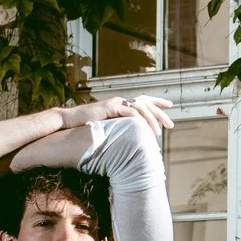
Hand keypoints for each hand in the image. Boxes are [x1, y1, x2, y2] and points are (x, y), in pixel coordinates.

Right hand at [61, 94, 175, 133]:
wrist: (70, 121)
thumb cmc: (86, 127)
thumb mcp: (107, 128)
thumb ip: (119, 130)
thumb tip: (130, 140)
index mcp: (121, 104)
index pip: (143, 100)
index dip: (157, 102)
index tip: (170, 106)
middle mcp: (121, 101)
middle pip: (146, 103)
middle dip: (160, 113)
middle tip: (171, 125)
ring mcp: (116, 103)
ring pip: (140, 107)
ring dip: (151, 119)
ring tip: (159, 132)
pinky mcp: (111, 107)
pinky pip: (130, 111)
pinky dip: (139, 119)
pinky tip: (145, 128)